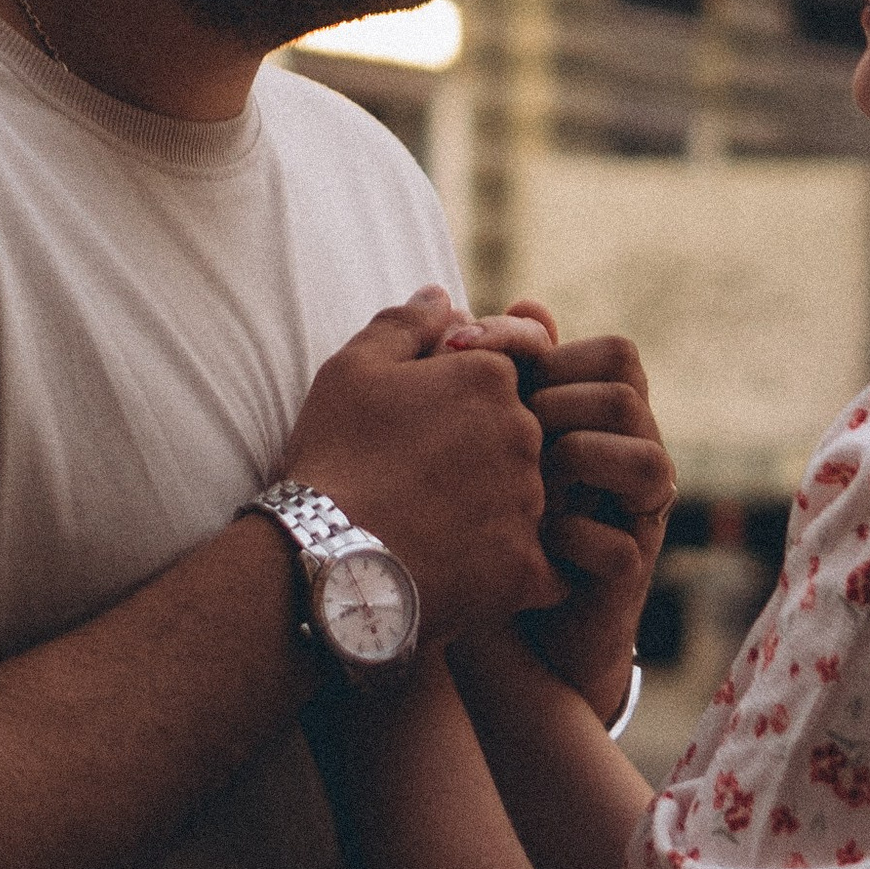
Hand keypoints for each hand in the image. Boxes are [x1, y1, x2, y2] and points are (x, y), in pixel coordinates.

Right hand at [280, 291, 560, 642]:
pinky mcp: (527, 566)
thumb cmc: (333, 457)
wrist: (326, 559)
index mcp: (488, 378)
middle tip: (427, 481)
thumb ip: (405, 324)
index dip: (465, 401)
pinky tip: (475, 573)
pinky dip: (515, 569)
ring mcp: (531, 500)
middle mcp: (523, 432)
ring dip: (500, 509)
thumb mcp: (352, 370)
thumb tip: (444, 296)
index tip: (428, 428)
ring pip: (533, 497)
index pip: (504, 377)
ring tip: (438, 529)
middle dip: (485, 454)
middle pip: (522, 435)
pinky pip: (543, 564)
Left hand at [444, 302, 675, 720]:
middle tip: (502, 424)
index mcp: (593, 415)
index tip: (464, 348)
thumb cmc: (472, 520)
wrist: (485, 625)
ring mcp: (631, 517)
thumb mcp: (473, 439)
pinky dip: (570, 539)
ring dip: (579, 460)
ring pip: (651, 461)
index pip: (609, 351)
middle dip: (560, 398)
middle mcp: (624, 456)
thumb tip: (520, 303)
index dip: (542, 342)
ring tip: (524, 478)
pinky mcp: (624, 578)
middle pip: (630, 389)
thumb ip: (494, 376)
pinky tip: (524, 541)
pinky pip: (621, 545)